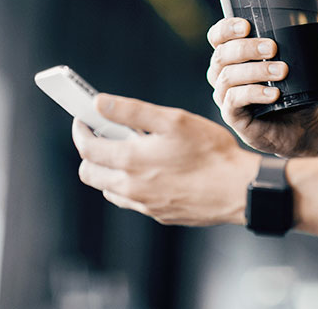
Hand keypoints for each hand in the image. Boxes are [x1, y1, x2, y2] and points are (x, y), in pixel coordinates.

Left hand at [72, 94, 257, 225]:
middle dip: (90, 151)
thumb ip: (132, 110)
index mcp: (131, 161)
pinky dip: (129, 183)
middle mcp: (131, 187)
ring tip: (132, 148)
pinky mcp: (158, 214)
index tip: (82, 119)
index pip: (88, 148)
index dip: (81, 130)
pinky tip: (152, 168)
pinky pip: (131, 200)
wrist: (236, 189)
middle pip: (89, 173)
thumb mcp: (173, 119)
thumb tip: (100, 103)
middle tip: (105, 133)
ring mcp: (144, 204)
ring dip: (109, 169)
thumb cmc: (210, 151)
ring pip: (108, 189)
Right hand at [207, 17, 317, 156]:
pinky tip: (274, 94)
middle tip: (273, 48)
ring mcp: (224, 96)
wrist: (302, 124)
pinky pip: (234, 101)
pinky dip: (255, 93)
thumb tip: (300, 22)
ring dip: (257, 71)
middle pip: (222, 55)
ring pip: (229, 77)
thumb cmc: (294, 89)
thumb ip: (285, 44)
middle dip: (248, 48)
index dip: (227, 28)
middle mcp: (222, 74)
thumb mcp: (290, 62)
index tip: (247, 25)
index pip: (217, 36)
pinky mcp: (233, 117)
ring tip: (282, 71)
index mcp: (231, 57)